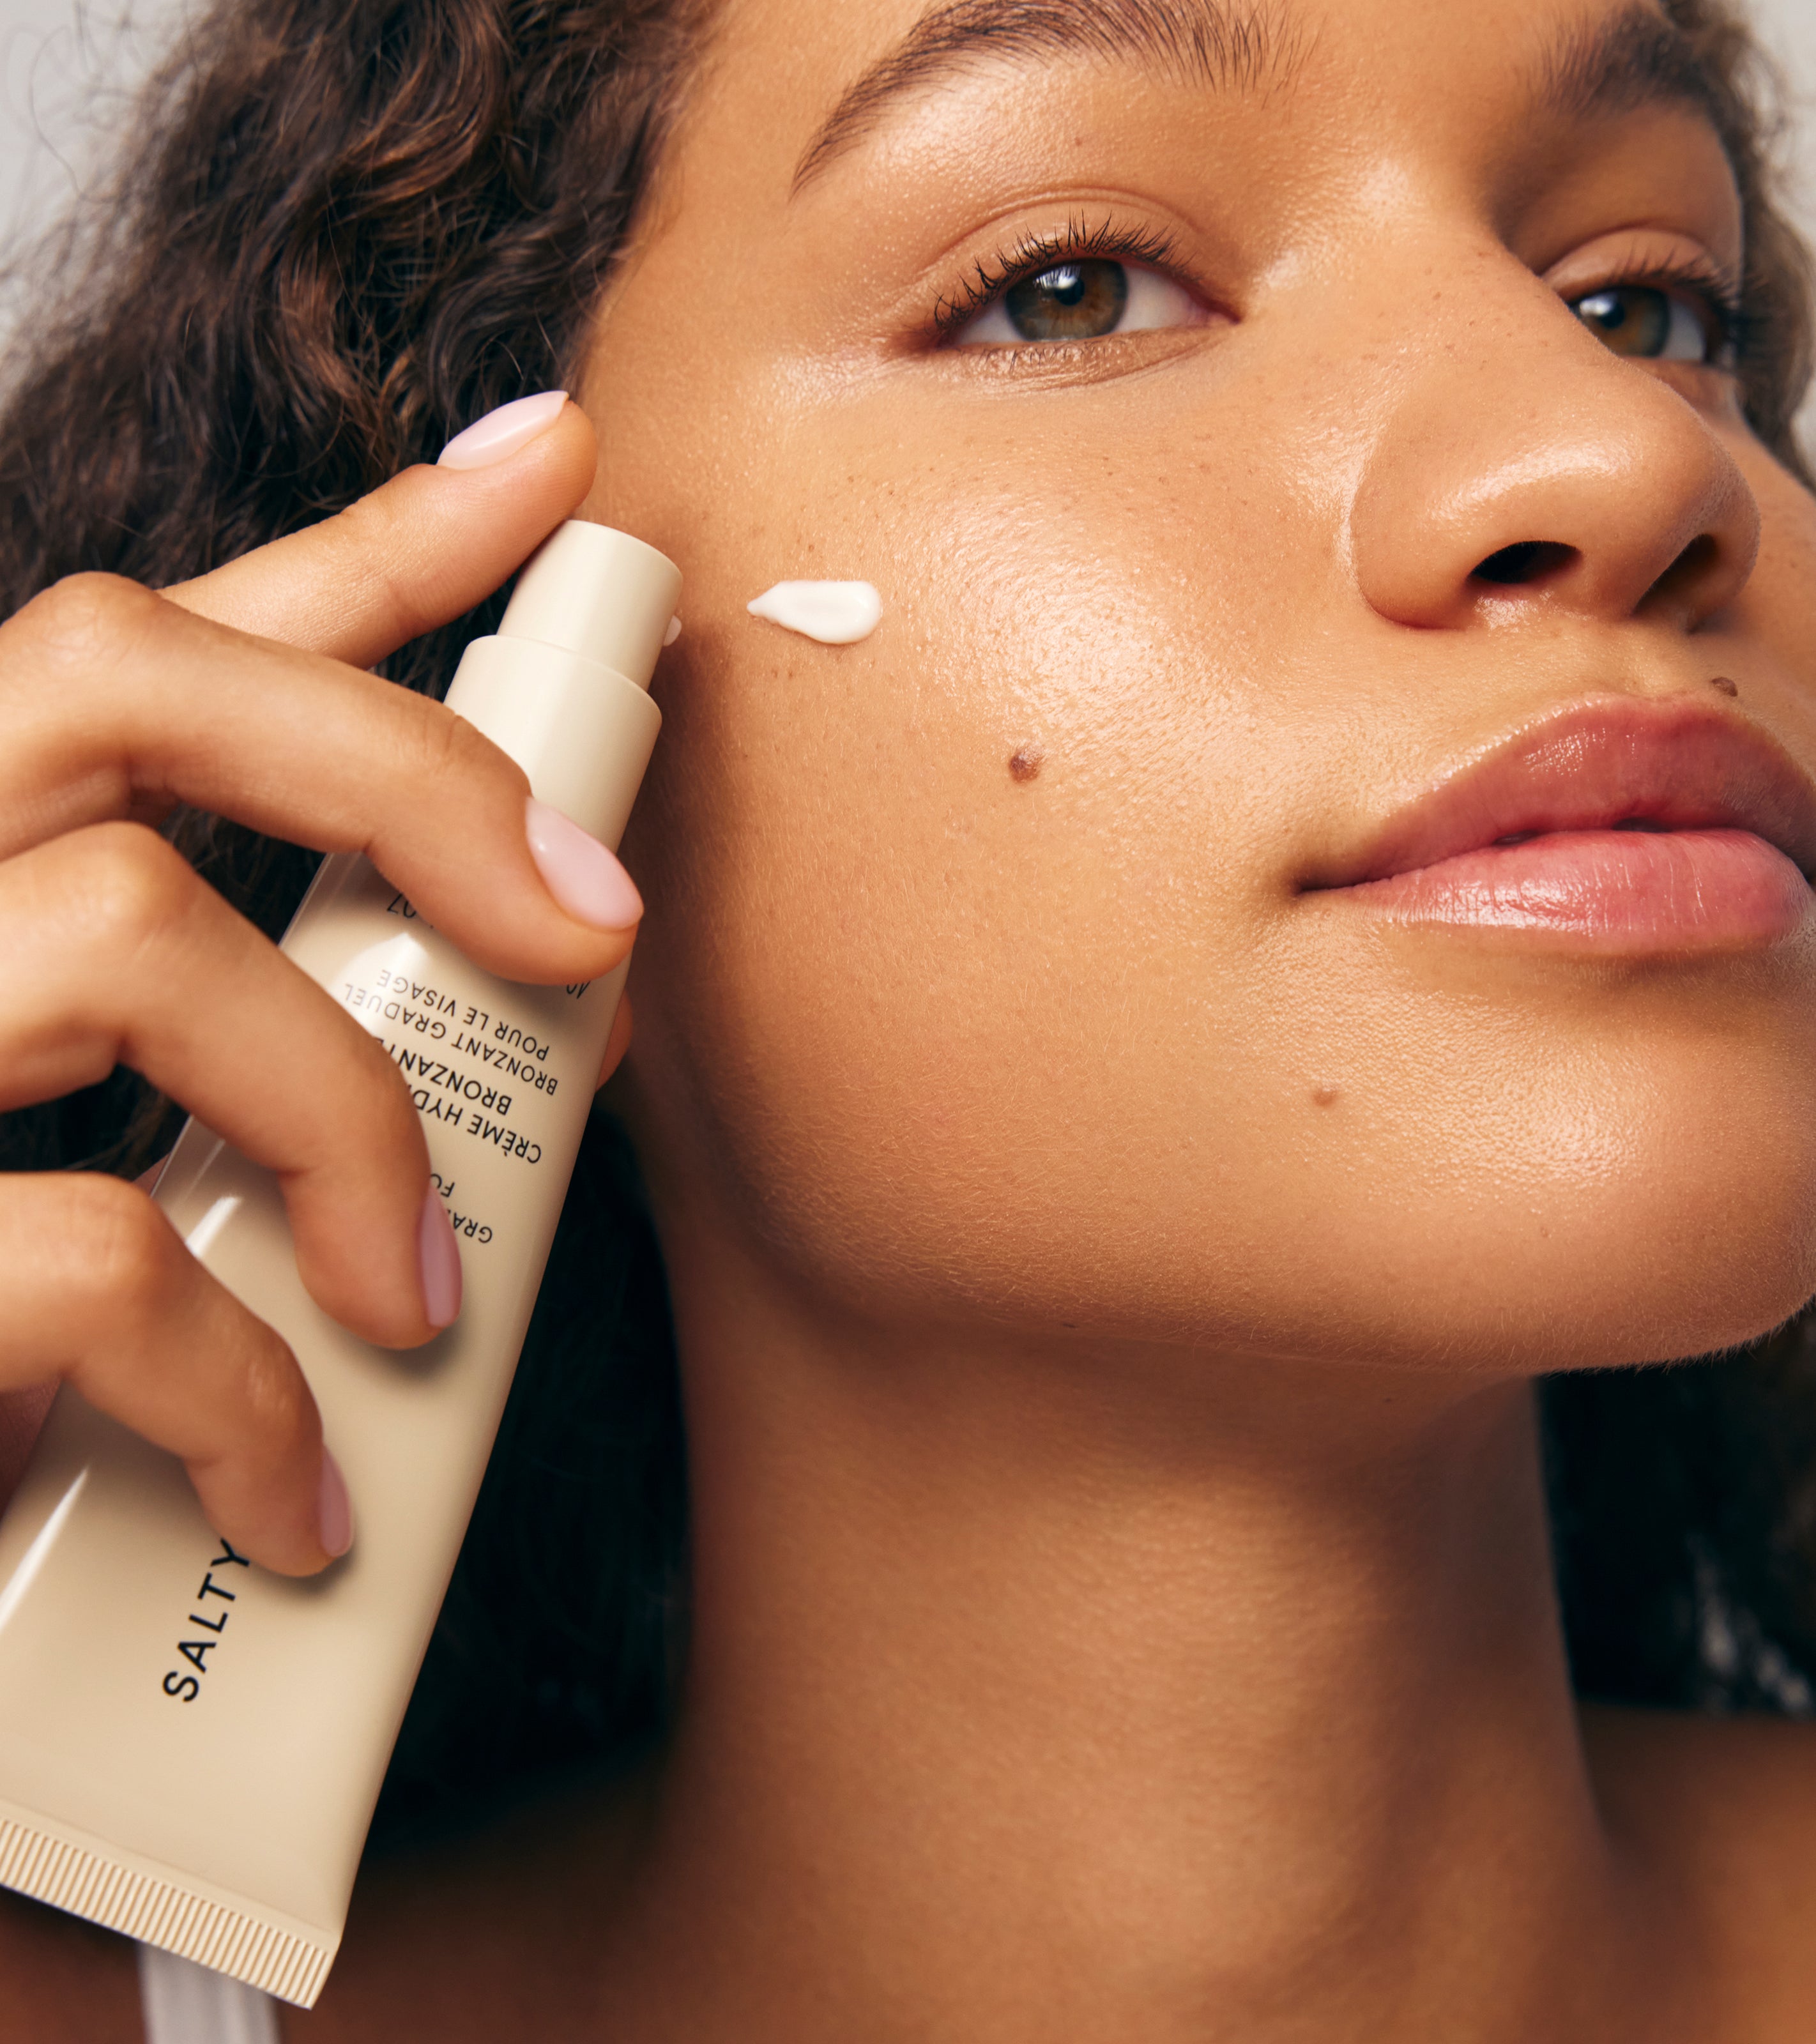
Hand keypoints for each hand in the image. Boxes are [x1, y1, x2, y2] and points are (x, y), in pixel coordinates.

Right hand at [0, 397, 638, 1573]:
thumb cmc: (9, 1347)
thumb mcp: (145, 1150)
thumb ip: (300, 1024)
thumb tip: (571, 948)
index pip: (151, 632)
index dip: (361, 536)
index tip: (554, 463)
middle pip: (115, 670)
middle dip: (402, 766)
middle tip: (591, 922)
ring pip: (133, 933)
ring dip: (348, 1121)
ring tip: (409, 1300)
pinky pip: (93, 1256)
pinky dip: (249, 1388)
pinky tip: (296, 1485)